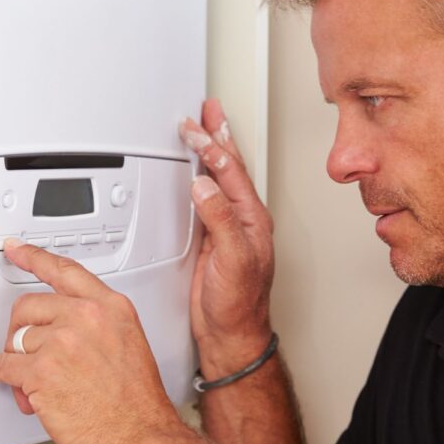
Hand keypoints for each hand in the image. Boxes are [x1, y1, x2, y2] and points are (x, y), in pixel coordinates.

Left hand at [0, 241, 183, 443]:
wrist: (141, 440)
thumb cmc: (138, 405)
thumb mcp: (129, 346)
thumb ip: (98, 328)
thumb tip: (63, 331)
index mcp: (111, 308)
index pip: (65, 271)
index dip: (35, 257)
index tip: (17, 249)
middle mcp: (86, 318)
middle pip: (31, 305)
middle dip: (23, 329)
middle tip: (30, 352)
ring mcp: (62, 343)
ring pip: (17, 339)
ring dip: (19, 361)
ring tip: (35, 385)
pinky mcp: (40, 372)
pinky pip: (0, 364)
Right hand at [180, 98, 275, 373]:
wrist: (230, 335)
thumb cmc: (239, 304)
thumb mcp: (233, 259)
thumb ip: (220, 220)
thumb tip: (205, 185)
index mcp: (251, 219)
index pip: (229, 172)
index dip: (210, 146)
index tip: (192, 129)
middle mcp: (241, 220)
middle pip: (229, 167)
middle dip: (217, 135)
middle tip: (207, 109)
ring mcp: (226, 228)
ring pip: (218, 179)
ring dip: (211, 151)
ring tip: (205, 127)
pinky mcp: (211, 240)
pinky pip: (204, 198)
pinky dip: (198, 177)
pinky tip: (193, 171)